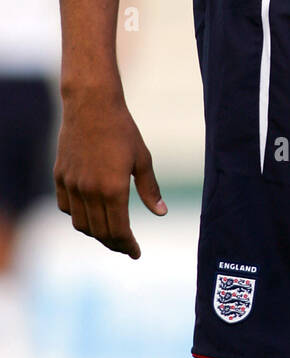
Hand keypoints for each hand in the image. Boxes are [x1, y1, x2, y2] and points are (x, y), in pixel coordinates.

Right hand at [54, 93, 166, 257]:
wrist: (91, 105)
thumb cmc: (122, 130)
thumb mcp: (142, 158)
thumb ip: (149, 189)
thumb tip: (161, 213)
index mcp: (113, 189)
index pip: (119, 231)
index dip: (127, 245)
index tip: (135, 252)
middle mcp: (90, 191)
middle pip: (100, 232)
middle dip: (114, 243)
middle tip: (125, 246)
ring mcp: (72, 185)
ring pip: (80, 223)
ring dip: (95, 233)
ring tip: (109, 232)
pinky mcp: (60, 177)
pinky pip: (66, 207)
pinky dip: (77, 215)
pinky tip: (89, 212)